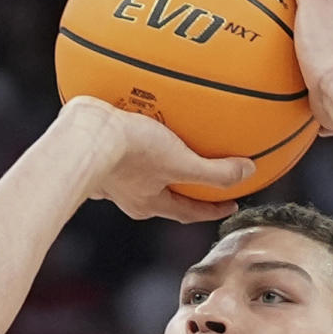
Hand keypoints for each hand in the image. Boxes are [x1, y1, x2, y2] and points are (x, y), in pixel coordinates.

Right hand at [60, 97, 253, 222]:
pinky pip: (123, 148)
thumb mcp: (179, 161)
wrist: (83, 133)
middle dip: (186, 189)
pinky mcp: (98, 151)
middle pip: (166, 196)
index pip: (189, 213)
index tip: (230, 205)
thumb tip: (249, 172)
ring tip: (171, 147)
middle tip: (204, 179)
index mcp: (149, 203)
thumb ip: (214, 172)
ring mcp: (111, 175)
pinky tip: (138, 120)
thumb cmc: (129, 151)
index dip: (212, 210)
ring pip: (144, 173)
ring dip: (160, 164)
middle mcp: (129, 195)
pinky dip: (136, 140)